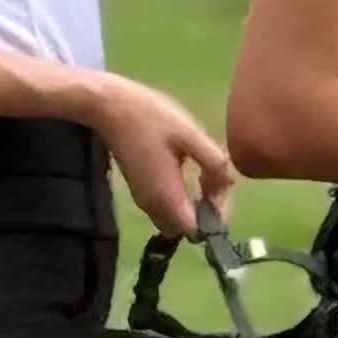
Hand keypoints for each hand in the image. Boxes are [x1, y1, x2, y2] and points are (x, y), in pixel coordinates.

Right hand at [85, 74, 234, 238]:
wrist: (110, 107)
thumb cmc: (151, 117)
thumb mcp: (191, 134)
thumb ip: (214, 163)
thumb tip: (227, 185)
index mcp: (166, 195)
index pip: (195, 231)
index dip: (214, 219)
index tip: (221, 191)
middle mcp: (152, 205)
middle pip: (185, 230)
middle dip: (206, 213)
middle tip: (215, 181)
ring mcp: (143, 199)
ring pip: (175, 220)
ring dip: (194, 206)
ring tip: (204, 174)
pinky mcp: (140, 190)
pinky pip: (165, 208)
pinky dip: (181, 199)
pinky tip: (188, 171)